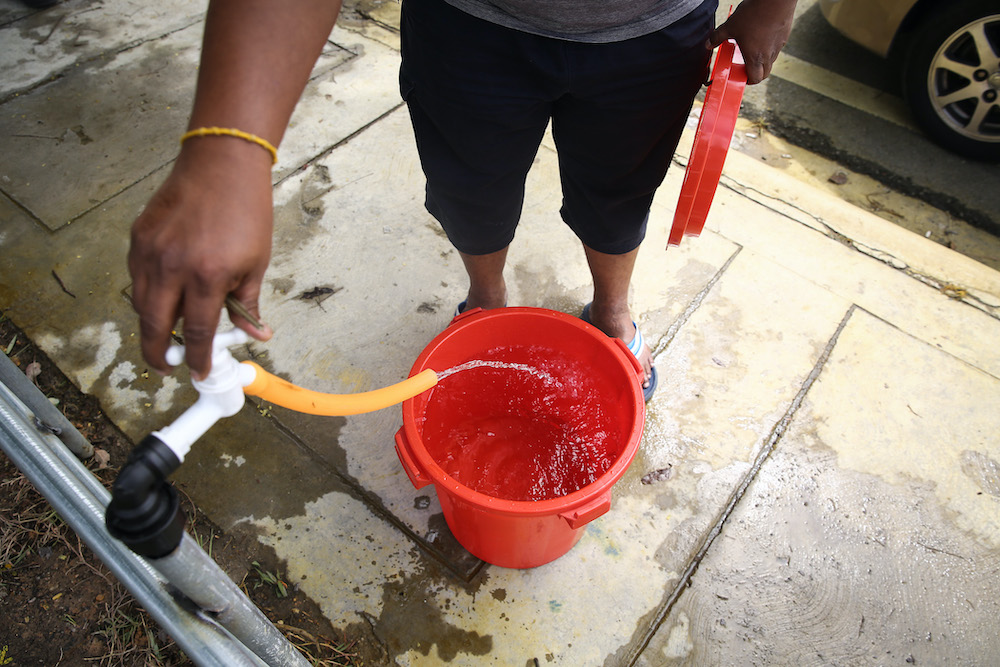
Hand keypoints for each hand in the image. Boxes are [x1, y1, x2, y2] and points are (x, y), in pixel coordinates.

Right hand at [129, 137, 273, 379]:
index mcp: (208, 276)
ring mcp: (150, 251)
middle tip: (167, 366)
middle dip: (159, 353)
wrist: (222, 164)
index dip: (198, 359)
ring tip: (165, 338)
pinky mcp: (138, 237)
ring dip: (151, 326)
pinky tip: (161, 300)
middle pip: (156, 326)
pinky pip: (137, 278)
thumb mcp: (256, 262)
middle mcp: (173, 267)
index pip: (198, 333)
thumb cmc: (245, 211)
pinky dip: (147, 295)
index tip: (199, 372)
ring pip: (141, 304)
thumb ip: (247, 303)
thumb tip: (255, 334)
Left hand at [707, 0, 796, 84]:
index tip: (741, 76)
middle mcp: (769, 55)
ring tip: (752, 48)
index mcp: (755, 57)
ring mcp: (779, 46)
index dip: (747, 81)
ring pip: (771, 61)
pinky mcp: (785, 36)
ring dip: (762, 60)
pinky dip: (769, 48)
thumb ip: (717, 37)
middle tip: (745, 67)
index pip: (755, 79)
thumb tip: (708, 44)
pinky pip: (776, 48)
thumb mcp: (730, 26)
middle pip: (764, 73)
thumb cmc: (754, 13)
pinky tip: (761, 36)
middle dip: (755, 74)